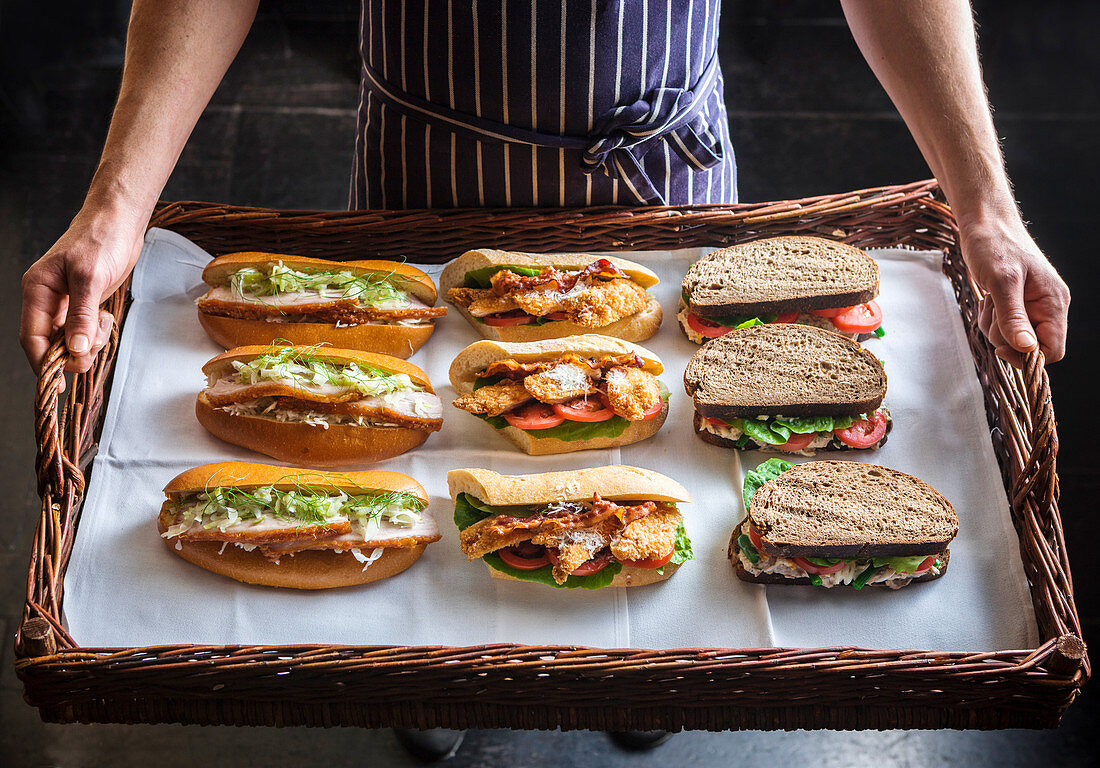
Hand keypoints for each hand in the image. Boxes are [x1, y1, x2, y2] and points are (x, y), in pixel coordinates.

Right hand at [20, 206, 145, 374]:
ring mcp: (65, 302)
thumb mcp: (91, 278)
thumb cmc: (100, 240)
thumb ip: (82, 315)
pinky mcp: (83, 302)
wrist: (119, 221)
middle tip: (92, 354)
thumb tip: (75, 348)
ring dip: (87, 344)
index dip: (44, 362)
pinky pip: (84, 330)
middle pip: (50, 342)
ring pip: (69, 339)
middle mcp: (47, 299)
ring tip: (103, 327)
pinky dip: (95, 334)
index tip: (58, 382)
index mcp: (37, 290)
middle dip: (71, 354)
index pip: (32, 336)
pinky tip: (106, 322)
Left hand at [960, 216, 1069, 368]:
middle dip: (1005, 336)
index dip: (1028, 356)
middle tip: (993, 310)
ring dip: (994, 325)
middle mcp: (1047, 306)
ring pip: (1013, 338)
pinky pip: (1003, 326)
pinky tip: (988, 299)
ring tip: (989, 300)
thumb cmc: (995, 244)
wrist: (985, 223)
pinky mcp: (1016, 304)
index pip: (1053, 349)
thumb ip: (1013, 316)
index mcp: (1053, 302)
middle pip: (1029, 347)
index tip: (1001, 347)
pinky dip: (991, 318)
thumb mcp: (1001, 282)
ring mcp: (1031, 306)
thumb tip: (1026, 348)